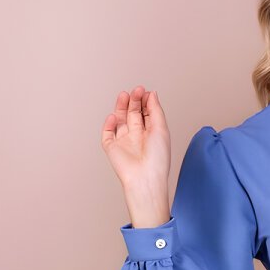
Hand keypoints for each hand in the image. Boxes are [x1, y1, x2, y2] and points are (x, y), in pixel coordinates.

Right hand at [101, 86, 171, 225]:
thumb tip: (152, 94)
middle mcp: (137, 136)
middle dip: (134, 101)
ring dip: (121, 107)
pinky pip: (107, 133)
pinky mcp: (112, 148)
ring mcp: (124, 141)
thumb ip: (156, 110)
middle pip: (133, 113)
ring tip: (124, 95)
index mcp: (151, 133)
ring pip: (120, 119)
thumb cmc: (157, 159)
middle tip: (136, 91)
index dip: (145, 101)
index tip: (146, 92)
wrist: (145, 178)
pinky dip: (109, 124)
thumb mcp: (161, 129)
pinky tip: (114, 116)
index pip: (146, 112)